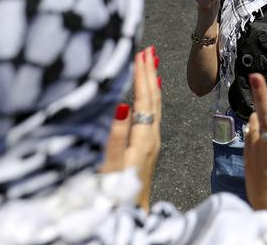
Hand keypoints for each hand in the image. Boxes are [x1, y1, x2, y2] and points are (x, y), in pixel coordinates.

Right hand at [100, 47, 161, 211]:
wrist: (128, 218)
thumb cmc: (115, 196)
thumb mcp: (111, 166)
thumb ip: (116, 136)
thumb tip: (123, 105)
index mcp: (143, 137)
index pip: (144, 98)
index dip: (142, 75)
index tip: (141, 53)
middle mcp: (152, 136)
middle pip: (153, 98)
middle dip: (150, 72)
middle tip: (149, 49)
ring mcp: (151, 142)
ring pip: (154, 105)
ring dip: (152, 82)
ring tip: (150, 63)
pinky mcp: (147, 147)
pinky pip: (152, 114)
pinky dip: (150, 97)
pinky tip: (147, 95)